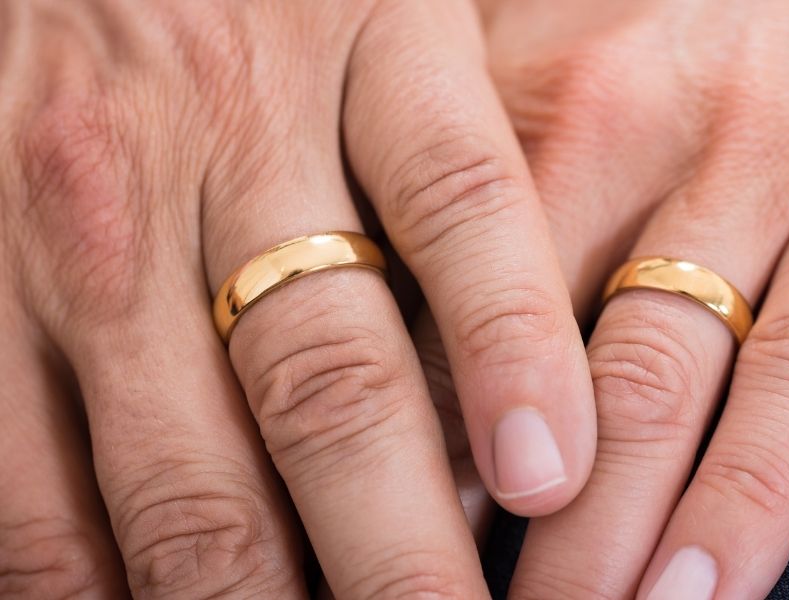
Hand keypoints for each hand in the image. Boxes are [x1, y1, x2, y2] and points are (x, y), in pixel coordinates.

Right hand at [0, 1, 598, 596]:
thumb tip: (513, 391)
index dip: (515, 354)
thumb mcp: (394, 24)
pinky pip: (31, 486)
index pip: (461, 205)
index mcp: (362, 41)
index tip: (552, 486)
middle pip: (330, 382)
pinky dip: (100, 584)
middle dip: (399, 558)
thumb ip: (456, 180)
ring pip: (185, 469)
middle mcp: (219, 133)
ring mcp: (87, 222)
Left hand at [432, 1, 788, 596]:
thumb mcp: (529, 81)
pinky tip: (696, 592)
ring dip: (598, 540)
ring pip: (652, 389)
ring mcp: (753, 160)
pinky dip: (747, 499)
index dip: (383, 451)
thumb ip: (458, 211)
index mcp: (506, 102)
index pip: (417, 311)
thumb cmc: (647, 31)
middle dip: (475, 520)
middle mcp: (615, 126)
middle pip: (519, 367)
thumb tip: (387, 391)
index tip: (361, 540)